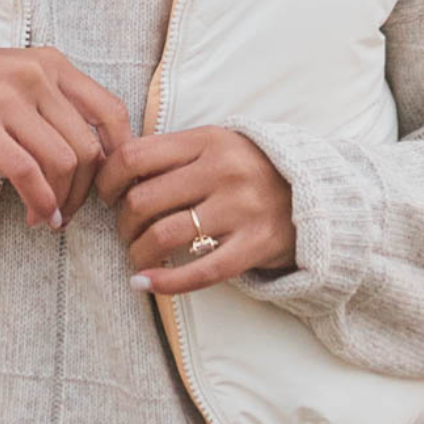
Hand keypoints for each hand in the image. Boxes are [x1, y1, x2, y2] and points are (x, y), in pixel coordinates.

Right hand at [0, 43, 131, 229]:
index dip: (120, 155)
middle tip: (73, 210)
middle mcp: (34, 75)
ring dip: (64, 201)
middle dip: (87, 189)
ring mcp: (5, 100)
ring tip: (52, 218)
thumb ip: (51, 102)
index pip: (111, 111)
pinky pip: (27, 174)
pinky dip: (40, 203)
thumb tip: (92, 153)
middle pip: (89, 145)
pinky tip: (36, 217)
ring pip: (63, 162)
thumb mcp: (11, 77)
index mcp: (49, 62)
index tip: (108, 184)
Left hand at [93, 126, 296, 294]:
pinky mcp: (254, 246)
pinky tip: (145, 284)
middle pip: (143, 200)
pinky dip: (164, 282)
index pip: (135, 156)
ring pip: (163, 236)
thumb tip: (113, 172)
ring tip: (139, 256)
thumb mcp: (215, 145)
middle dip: (123, 222)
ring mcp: (241, 209)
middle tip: (126, 230)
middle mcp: (223, 171)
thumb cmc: (250, 169)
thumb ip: (172, 154)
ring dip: (138, 252)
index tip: (106, 195)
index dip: (108, 180)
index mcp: (208, 139)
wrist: (317, 194)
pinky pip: (199, 272)